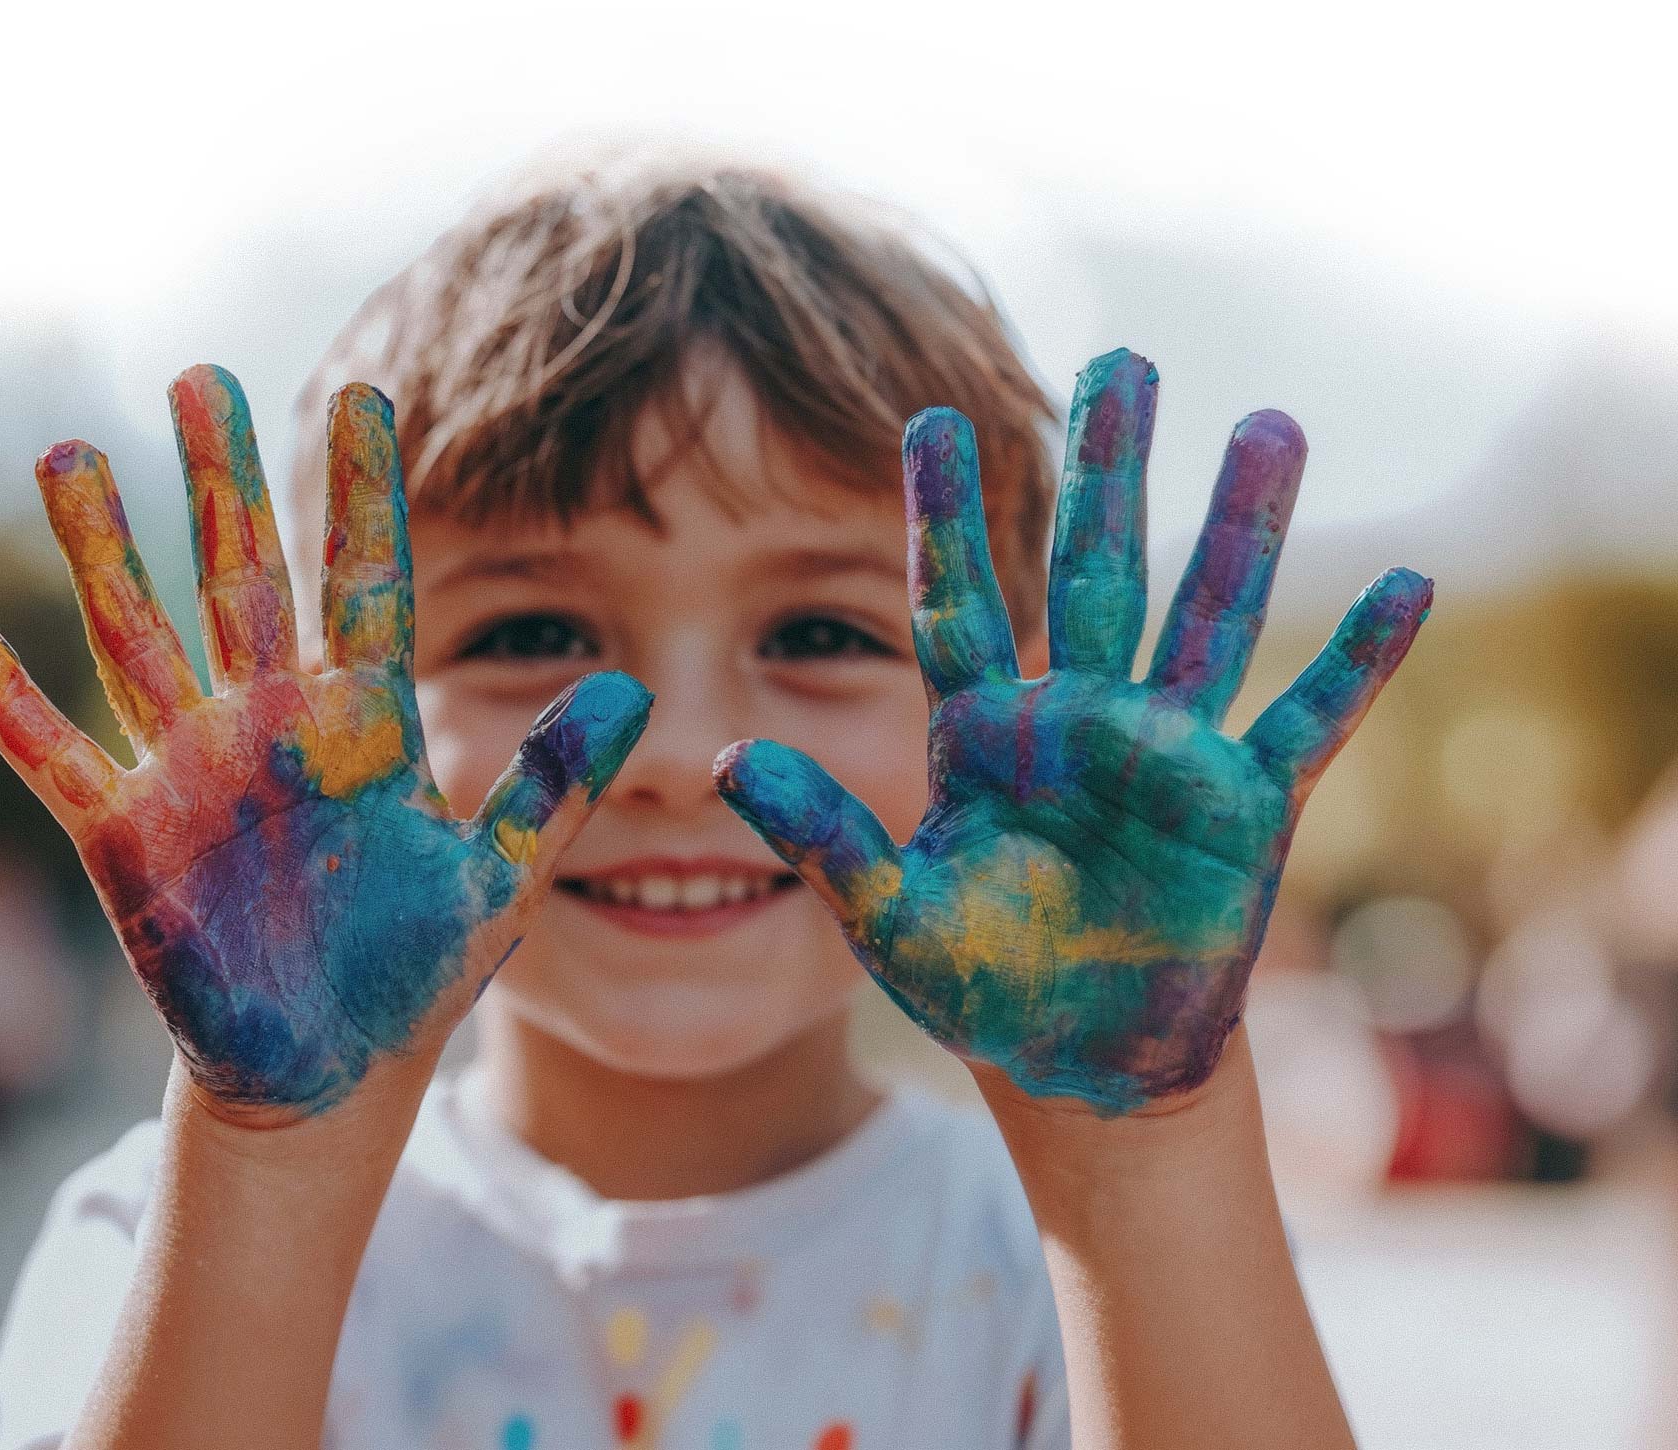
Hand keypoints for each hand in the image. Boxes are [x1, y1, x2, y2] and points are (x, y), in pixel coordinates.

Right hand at [0, 367, 649, 1122]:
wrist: (329, 1070)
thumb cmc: (413, 973)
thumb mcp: (498, 874)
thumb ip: (555, 781)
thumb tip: (637, 691)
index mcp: (363, 726)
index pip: (364, 583)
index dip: (365, 495)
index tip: (369, 394)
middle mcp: (270, 727)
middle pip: (240, 579)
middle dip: (220, 482)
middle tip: (199, 376)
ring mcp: (191, 774)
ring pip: (139, 638)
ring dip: (103, 552)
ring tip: (67, 454)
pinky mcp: (128, 839)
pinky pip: (57, 759)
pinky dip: (7, 703)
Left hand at [716, 349, 1428, 1115]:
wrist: (1082, 1061)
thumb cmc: (983, 988)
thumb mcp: (886, 916)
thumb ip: (820, 834)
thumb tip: (720, 760)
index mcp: (987, 737)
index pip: (958, 602)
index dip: (945, 515)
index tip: (930, 419)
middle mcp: (1080, 721)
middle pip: (1098, 568)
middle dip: (1110, 465)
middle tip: (1123, 357)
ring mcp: (1168, 756)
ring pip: (1210, 616)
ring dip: (1243, 525)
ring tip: (1273, 423)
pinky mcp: (1244, 811)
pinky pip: (1308, 725)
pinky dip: (1357, 665)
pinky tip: (1407, 587)